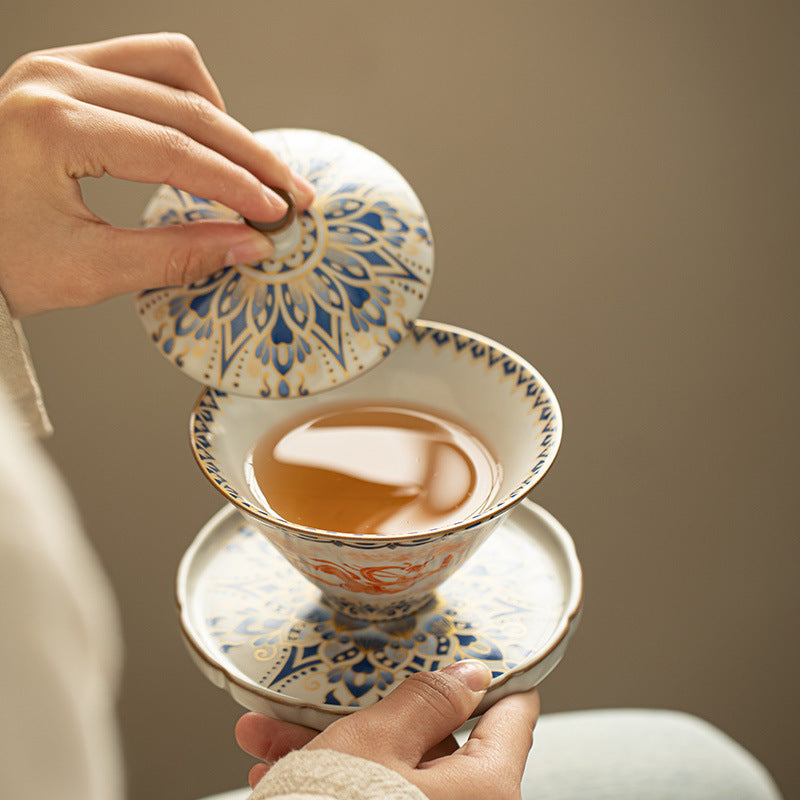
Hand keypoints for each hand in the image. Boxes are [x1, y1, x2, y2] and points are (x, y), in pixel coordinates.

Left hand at [0, 33, 314, 316]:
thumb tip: (248, 246)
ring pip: (174, 66)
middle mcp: (53, 80)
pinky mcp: (63, 70)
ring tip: (247, 168)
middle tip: (288, 196)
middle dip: (248, 156)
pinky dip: (187, 95)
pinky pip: (146, 60)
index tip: (277, 216)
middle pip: (186, 106)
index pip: (175, 151)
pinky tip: (204, 136)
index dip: (238, 186)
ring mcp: (57, 66)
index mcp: (50, 127)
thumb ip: (176, 256)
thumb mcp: (88, 271)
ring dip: (222, 116)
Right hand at [236, 661, 539, 799]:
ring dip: (332, 752)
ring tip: (269, 737)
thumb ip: (429, 700)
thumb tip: (472, 675)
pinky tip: (277, 776)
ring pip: (389, 774)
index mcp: (487, 787)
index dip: (490, 676)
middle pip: (431, 744)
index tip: (466, 652)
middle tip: (325, 701)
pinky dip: (334, 787)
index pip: (511, 715)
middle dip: (370, 717)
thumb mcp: (379, 740)